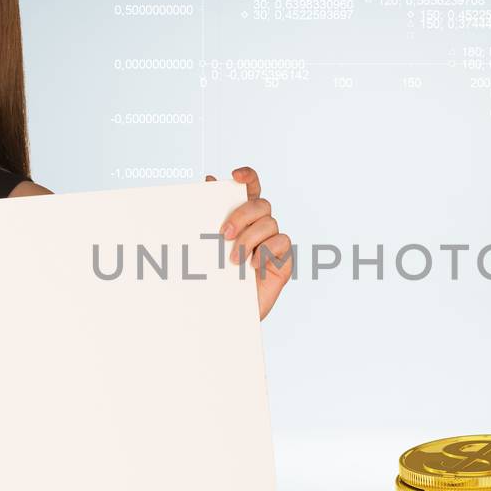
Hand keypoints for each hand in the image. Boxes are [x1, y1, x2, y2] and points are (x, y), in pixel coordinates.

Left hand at [205, 166, 291, 320]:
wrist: (223, 315)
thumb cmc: (215, 281)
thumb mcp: (207, 247)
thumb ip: (209, 215)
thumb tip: (208, 180)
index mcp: (242, 219)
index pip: (251, 189)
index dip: (248, 177)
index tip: (235, 175)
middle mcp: (259, 228)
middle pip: (260, 204)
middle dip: (242, 214)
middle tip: (224, 234)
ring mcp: (272, 243)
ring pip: (270, 222)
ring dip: (249, 238)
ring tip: (234, 259)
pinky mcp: (283, 260)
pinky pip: (282, 242)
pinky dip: (267, 250)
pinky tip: (254, 265)